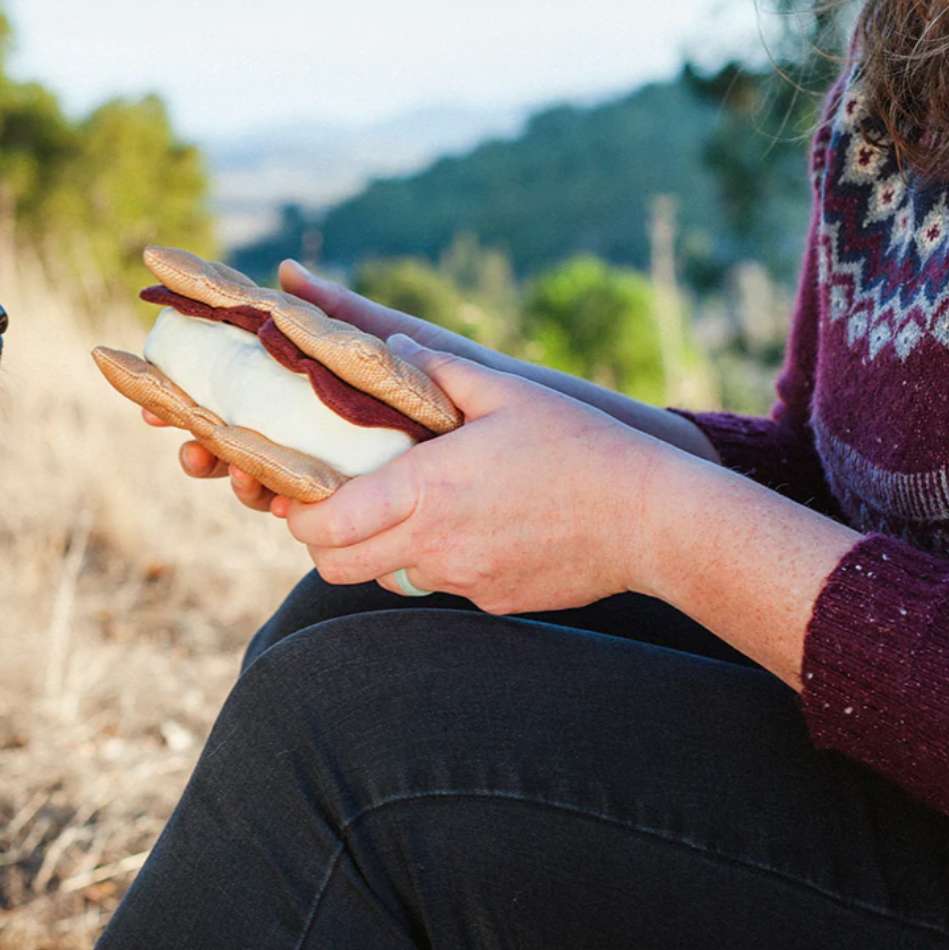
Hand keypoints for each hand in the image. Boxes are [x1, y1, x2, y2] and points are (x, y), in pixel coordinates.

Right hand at [148, 259, 492, 512]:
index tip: (154, 396)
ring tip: (231, 471)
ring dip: (237, 477)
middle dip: (202, 443)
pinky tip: (276, 501)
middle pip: (238, 440)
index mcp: (314, 390)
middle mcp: (316, 433)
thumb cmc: (457, 377)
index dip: (190, 396)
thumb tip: (281, 271)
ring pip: (265, 479)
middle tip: (185, 445)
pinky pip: (311, 510)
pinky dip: (286, 506)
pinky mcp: (364, 505)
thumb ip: (340, 311)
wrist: (521, 434)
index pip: (239, 392)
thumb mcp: (393, 338)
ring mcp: (336, 470)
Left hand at [282, 335, 672, 610]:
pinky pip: (441, 587)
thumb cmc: (579, 446)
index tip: (297, 493)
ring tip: (402, 513)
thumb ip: (439, 369)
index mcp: (424, 488)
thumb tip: (392, 349)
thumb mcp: (507, 391)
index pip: (326, 523)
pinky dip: (435, 563)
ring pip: (385, 580)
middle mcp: (433, 543)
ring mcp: (462, 579)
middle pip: (336, 567)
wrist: (651, 520)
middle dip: (322, 542)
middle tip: (335, 508)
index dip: (299, 514)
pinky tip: (468, 529)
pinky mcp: (492, 600)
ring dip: (378, 553)